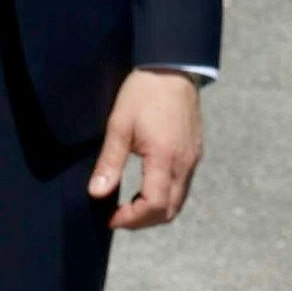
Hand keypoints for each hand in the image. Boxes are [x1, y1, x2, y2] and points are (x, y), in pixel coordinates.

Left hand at [89, 68, 204, 228]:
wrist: (173, 69)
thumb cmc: (143, 94)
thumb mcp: (118, 126)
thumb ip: (110, 163)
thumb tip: (97, 193)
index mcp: (165, 158)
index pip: (154, 205)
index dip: (132, 219)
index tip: (111, 218)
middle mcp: (185, 163)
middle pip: (170, 211)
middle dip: (143, 221)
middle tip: (118, 217)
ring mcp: (193, 159)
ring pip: (178, 201)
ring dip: (154, 210)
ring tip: (129, 204)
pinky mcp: (195, 153)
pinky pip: (183, 186)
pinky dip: (164, 196)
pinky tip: (146, 187)